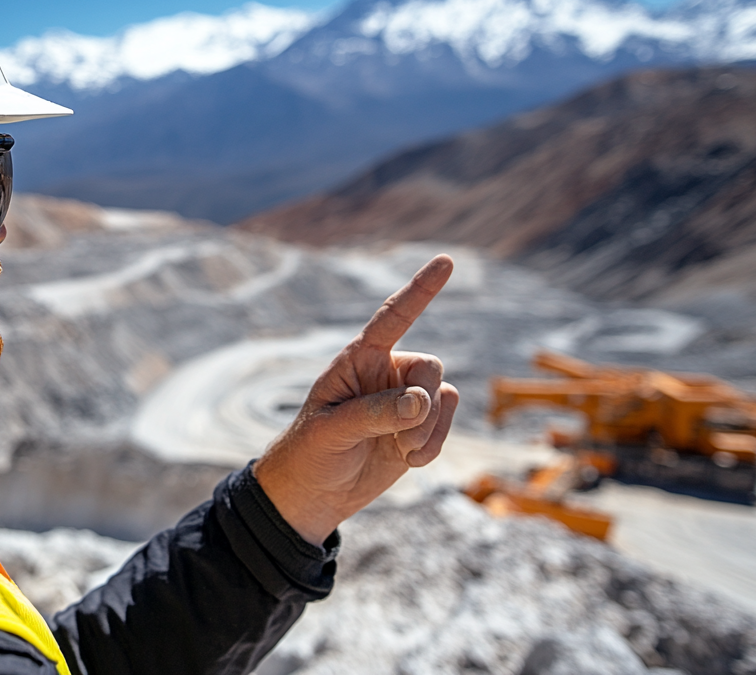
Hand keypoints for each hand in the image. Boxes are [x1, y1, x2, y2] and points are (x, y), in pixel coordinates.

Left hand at [253, 255, 459, 544]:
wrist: (313, 493)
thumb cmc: (309, 452)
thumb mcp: (331, 430)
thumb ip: (375, 412)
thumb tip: (422, 399)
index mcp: (357, 359)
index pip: (393, 318)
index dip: (419, 290)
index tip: (446, 261)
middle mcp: (384, 371)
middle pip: (429, 366)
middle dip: (422, 402)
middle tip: (401, 436)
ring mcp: (404, 397)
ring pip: (443, 396)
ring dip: (428, 430)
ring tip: (399, 452)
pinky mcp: (419, 425)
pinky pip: (445, 421)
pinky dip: (434, 443)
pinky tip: (409, 460)